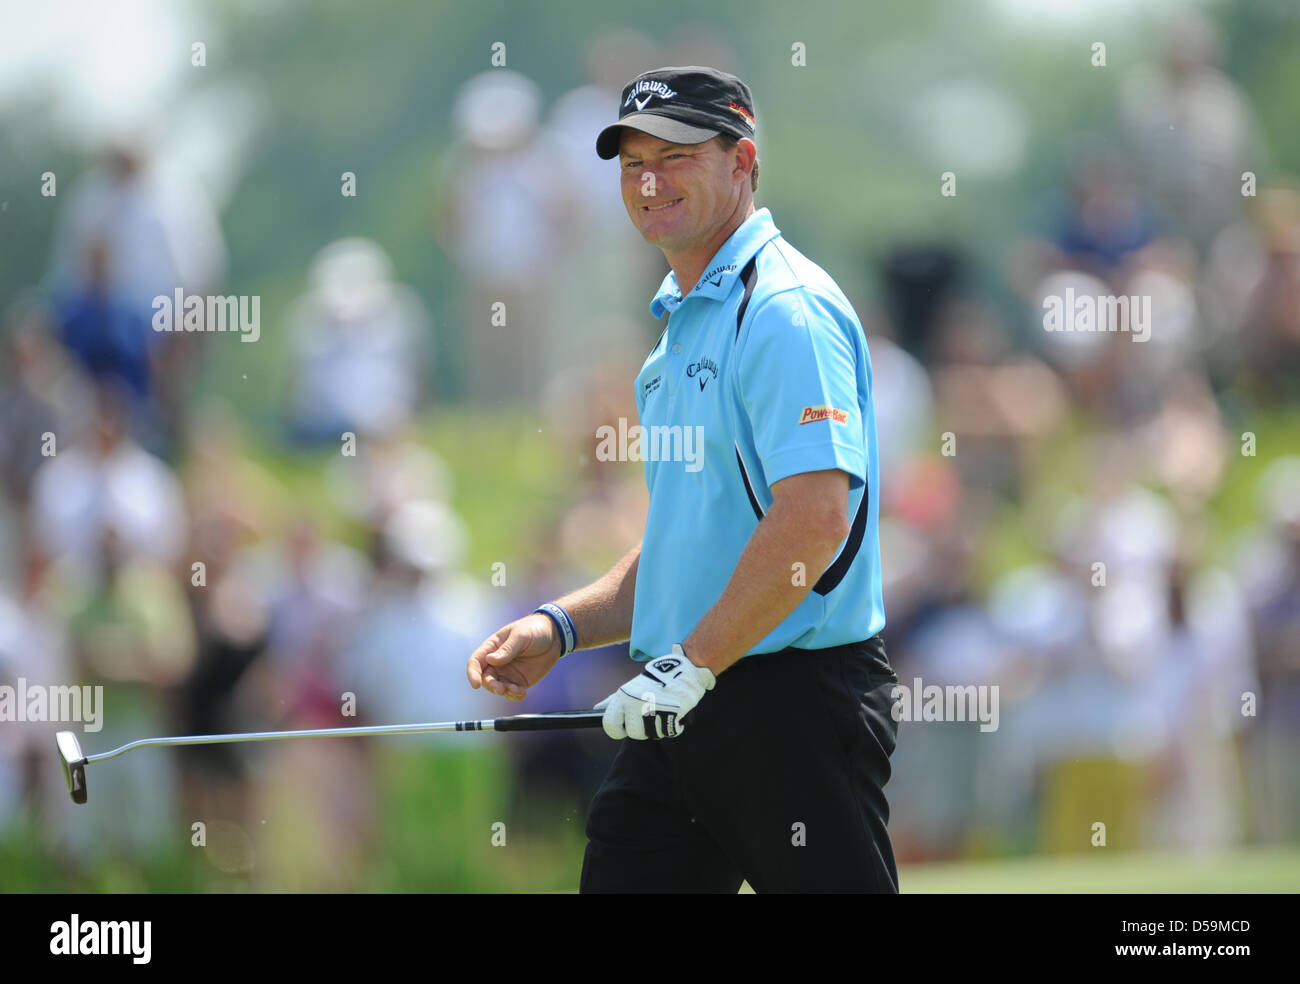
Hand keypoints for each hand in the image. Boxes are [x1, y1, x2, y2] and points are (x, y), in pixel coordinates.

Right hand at [467, 613, 562, 701]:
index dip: (473, 673)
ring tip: (517, 690)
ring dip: (504, 692)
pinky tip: (522, 693)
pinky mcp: (519, 681)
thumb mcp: (521, 635)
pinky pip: (512, 692)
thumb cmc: (534, 630)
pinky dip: (514, 696)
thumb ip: (507, 648)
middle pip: (486, 678)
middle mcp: (497, 662)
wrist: (555, 636)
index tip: (476, 684)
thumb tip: (491, 660)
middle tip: (501, 689)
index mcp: (492, 647)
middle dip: (491, 686)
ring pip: (498, 687)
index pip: (476, 661)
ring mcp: (508, 673)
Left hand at [595, 645, 715, 739]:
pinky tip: (672, 713)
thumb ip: (613, 701)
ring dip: (657, 727)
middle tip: (648, 716)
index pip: (610, 725)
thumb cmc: (654, 681)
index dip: (616, 730)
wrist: (682, 672)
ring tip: (662, 711)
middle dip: (641, 729)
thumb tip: (597, 709)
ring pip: (651, 734)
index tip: (622, 729)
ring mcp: (654, 712)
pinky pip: (667, 732)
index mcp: (624, 697)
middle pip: (633, 734)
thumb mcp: (630, 688)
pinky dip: (671, 727)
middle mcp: (637, 705)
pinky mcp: (671, 717)